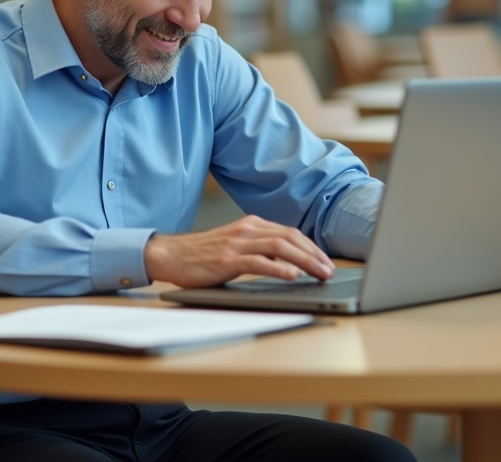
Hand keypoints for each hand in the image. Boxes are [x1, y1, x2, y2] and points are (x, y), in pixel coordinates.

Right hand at [144, 215, 334, 287]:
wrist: (170, 255)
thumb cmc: (203, 255)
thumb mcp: (235, 247)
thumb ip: (259, 251)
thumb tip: (289, 264)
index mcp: (251, 225)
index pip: (290, 233)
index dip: (312, 247)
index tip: (326, 262)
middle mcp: (247, 230)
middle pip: (290, 238)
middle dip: (314, 254)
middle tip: (330, 270)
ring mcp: (237, 243)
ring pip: (279, 247)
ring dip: (304, 261)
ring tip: (319, 274)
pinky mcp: (227, 260)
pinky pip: (258, 262)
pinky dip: (278, 268)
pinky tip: (292, 276)